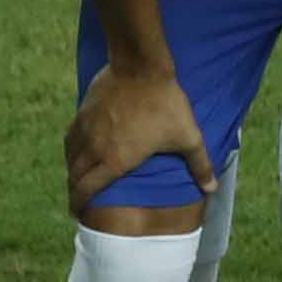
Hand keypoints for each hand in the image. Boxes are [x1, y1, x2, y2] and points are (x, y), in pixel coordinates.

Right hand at [60, 60, 213, 215]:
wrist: (141, 68)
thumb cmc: (166, 104)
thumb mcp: (188, 137)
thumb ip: (199, 165)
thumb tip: (212, 188)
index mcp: (115, 161)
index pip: (87, 190)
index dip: (79, 204)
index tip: (78, 213)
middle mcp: (94, 148)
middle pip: (74, 177)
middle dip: (74, 192)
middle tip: (77, 201)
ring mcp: (85, 129)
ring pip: (70, 158)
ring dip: (71, 172)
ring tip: (77, 179)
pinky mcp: (82, 112)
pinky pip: (70, 137)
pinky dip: (71, 150)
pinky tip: (76, 150)